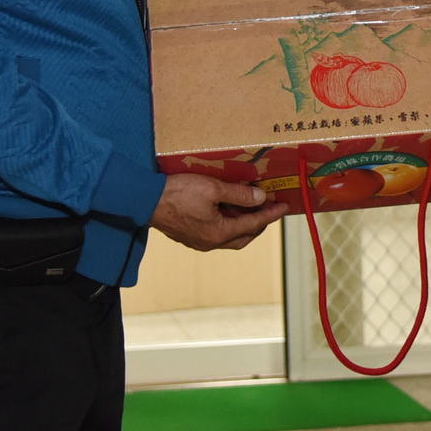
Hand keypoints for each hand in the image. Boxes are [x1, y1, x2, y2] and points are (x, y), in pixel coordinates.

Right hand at [152, 174, 287, 250]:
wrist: (145, 200)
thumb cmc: (177, 193)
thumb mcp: (212, 188)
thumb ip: (239, 194)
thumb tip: (261, 198)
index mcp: (220, 233)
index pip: (254, 224)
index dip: (271, 214)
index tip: (284, 206)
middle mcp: (211, 242)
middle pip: (245, 236)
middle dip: (260, 222)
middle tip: (271, 208)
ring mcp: (200, 241)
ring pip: (231, 236)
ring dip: (244, 224)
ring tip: (253, 207)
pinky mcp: (190, 236)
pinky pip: (218, 233)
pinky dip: (229, 223)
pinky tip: (229, 210)